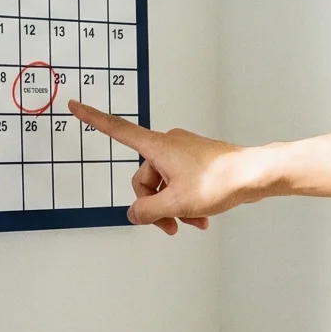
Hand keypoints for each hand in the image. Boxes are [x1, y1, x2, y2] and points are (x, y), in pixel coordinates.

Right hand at [68, 101, 258, 234]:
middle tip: (170, 225)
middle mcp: (169, 145)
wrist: (255, 175)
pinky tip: (201, 219)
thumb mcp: (176, 203)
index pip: (117, 130)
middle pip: (144, 179)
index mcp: (158, 147)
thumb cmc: (221, 180)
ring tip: (192, 223)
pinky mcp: (198, 162)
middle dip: (155, 205)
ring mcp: (184, 153)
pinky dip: (187, 202)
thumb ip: (148, 211)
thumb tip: (134, 213)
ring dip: (174, 208)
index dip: (94, 119)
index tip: (75, 106)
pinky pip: (181, 184)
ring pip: (165, 185)